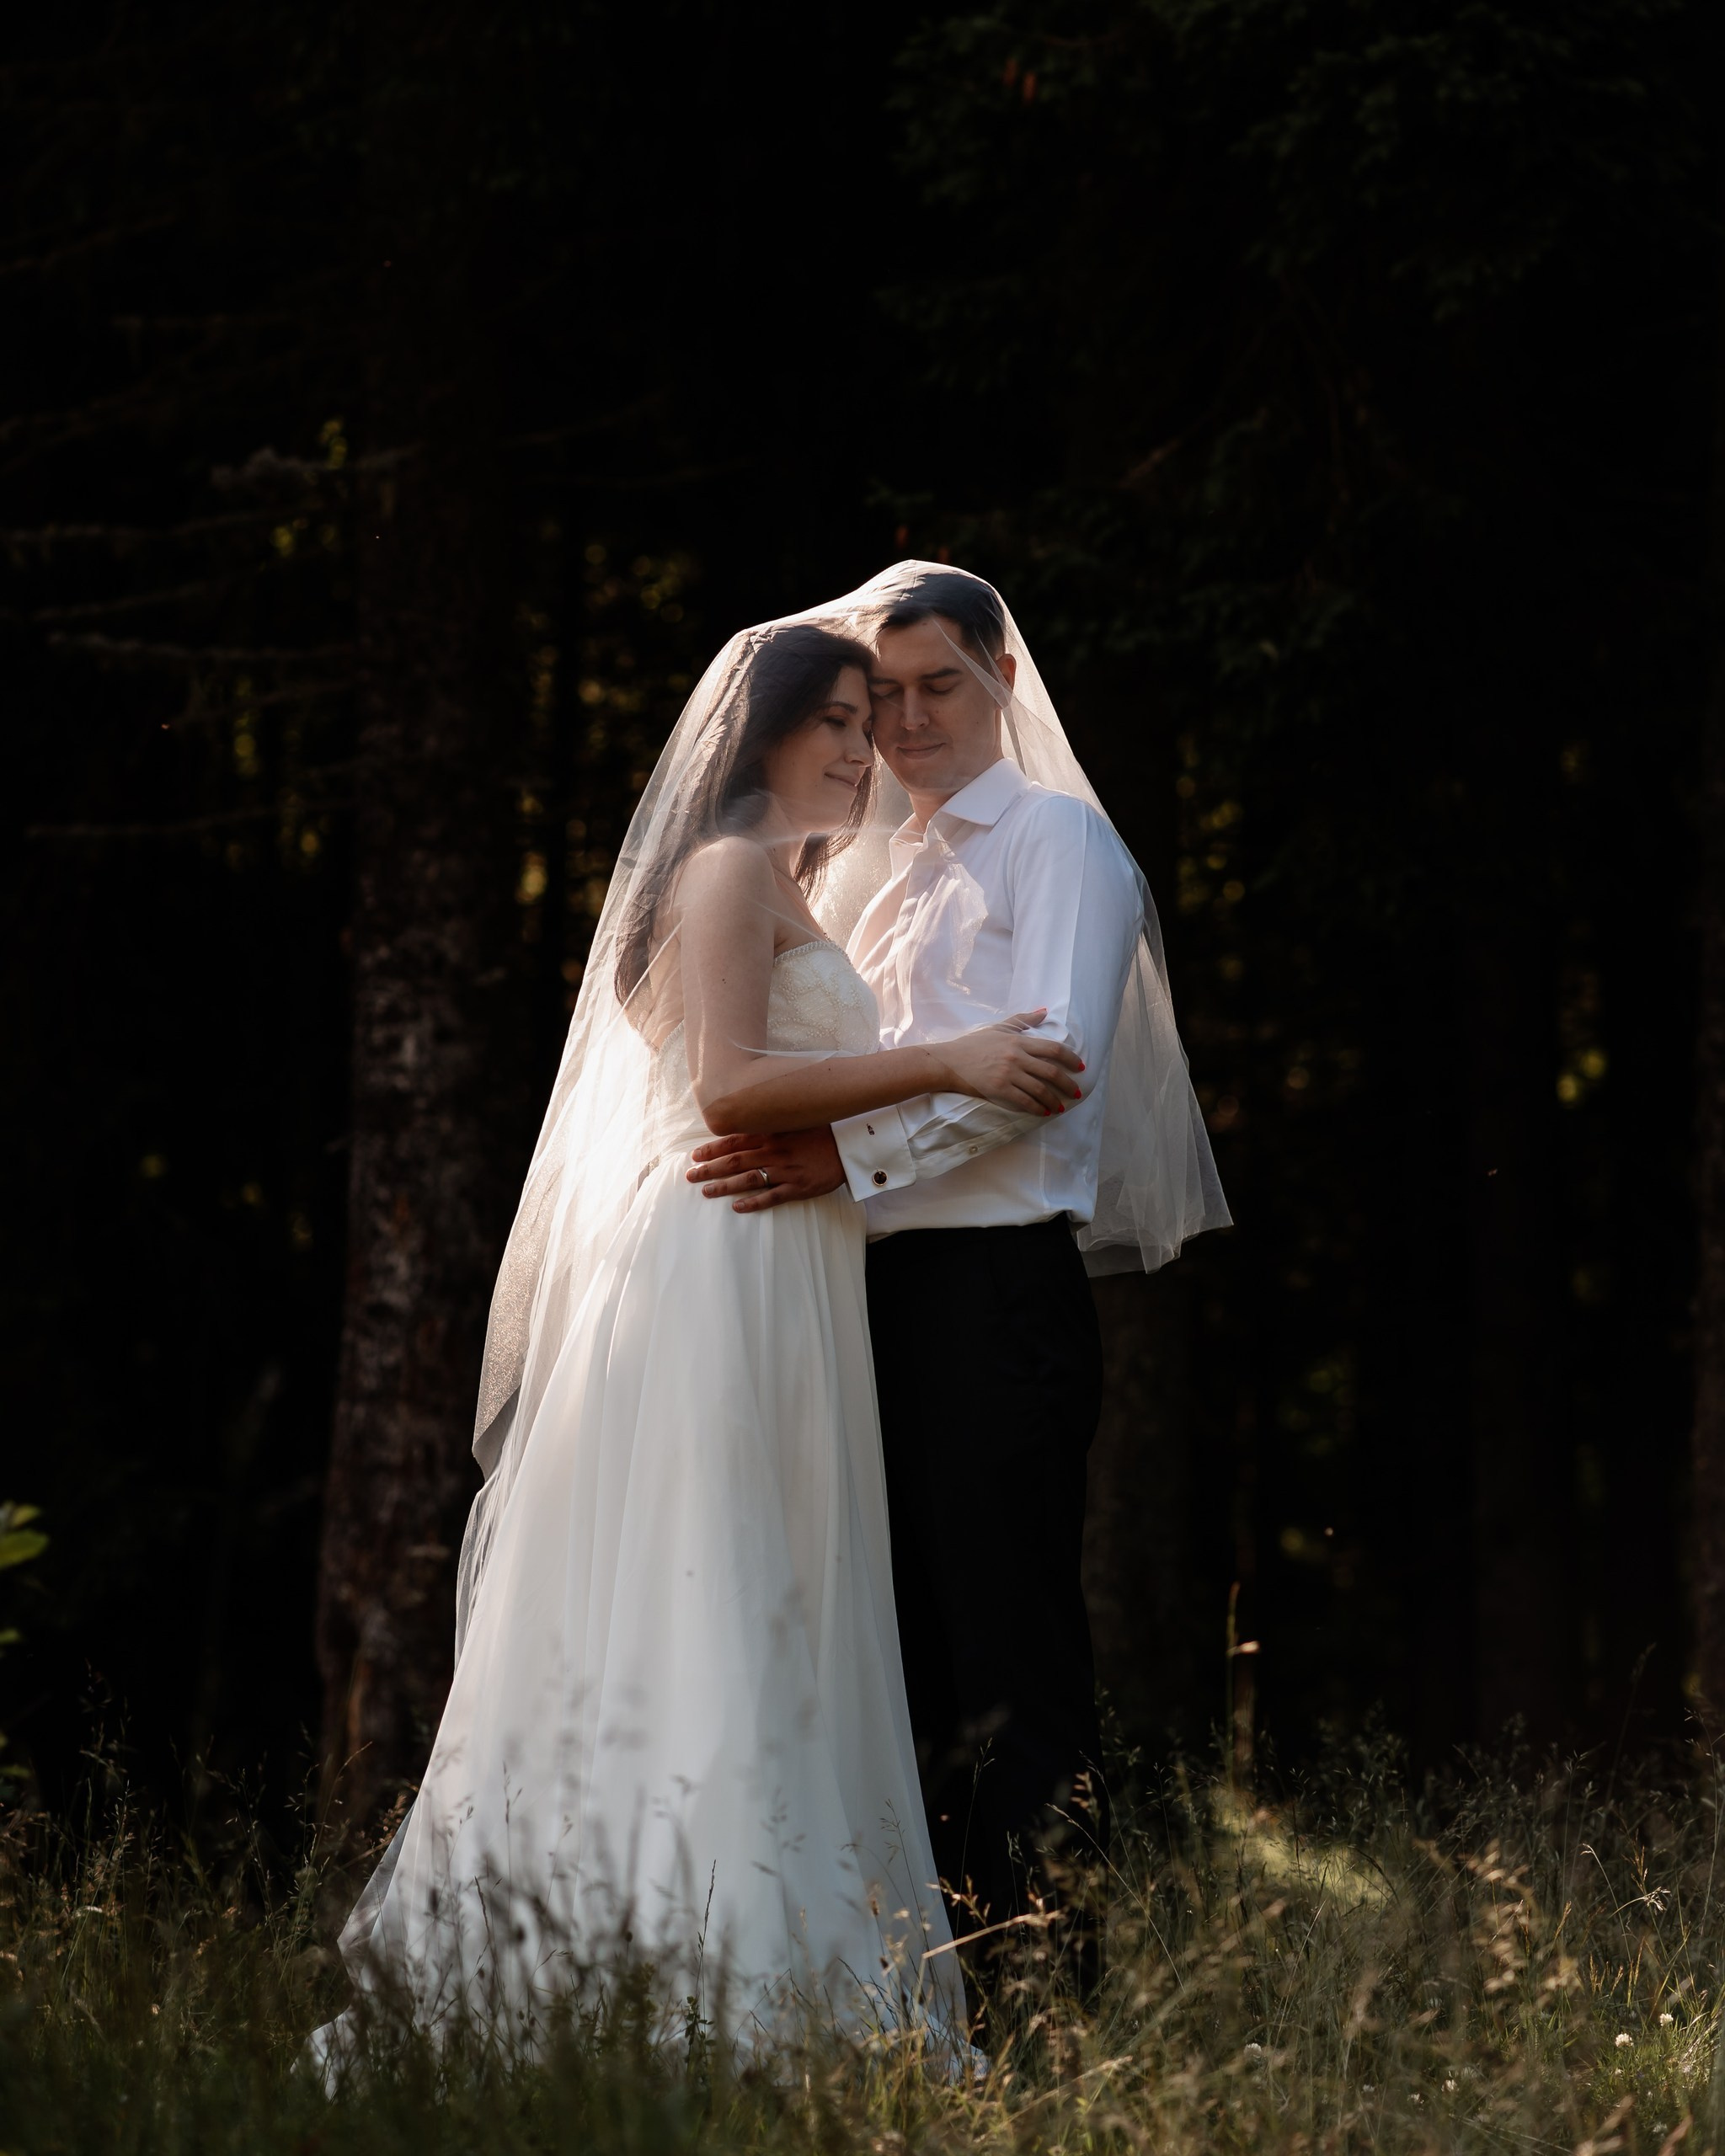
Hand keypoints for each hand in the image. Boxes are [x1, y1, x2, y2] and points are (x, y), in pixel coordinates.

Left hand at [687, 1126, 847, 1212]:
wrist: (849, 1145)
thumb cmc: (820, 1132)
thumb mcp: (793, 1122)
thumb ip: (769, 1126)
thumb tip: (744, 1126)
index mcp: (772, 1134)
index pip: (734, 1141)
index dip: (712, 1149)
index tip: (694, 1155)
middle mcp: (774, 1152)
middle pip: (734, 1161)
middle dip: (709, 1169)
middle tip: (690, 1176)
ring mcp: (785, 1171)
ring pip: (748, 1179)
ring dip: (724, 1186)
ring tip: (705, 1192)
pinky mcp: (798, 1188)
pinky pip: (771, 1196)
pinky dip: (753, 1202)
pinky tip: (737, 1207)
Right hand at [935, 1008, 1083, 1114]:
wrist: (948, 1062)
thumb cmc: (973, 1044)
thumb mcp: (998, 1028)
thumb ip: (1023, 1020)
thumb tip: (1044, 1011)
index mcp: (1019, 1041)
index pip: (1053, 1049)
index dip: (1071, 1059)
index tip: (1081, 1067)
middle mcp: (1017, 1057)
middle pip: (1052, 1072)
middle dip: (1069, 1084)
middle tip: (1077, 1092)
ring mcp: (1008, 1074)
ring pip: (1040, 1089)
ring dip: (1054, 1100)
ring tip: (1061, 1107)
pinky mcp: (999, 1090)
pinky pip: (1025, 1101)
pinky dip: (1037, 1108)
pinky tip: (1044, 1112)